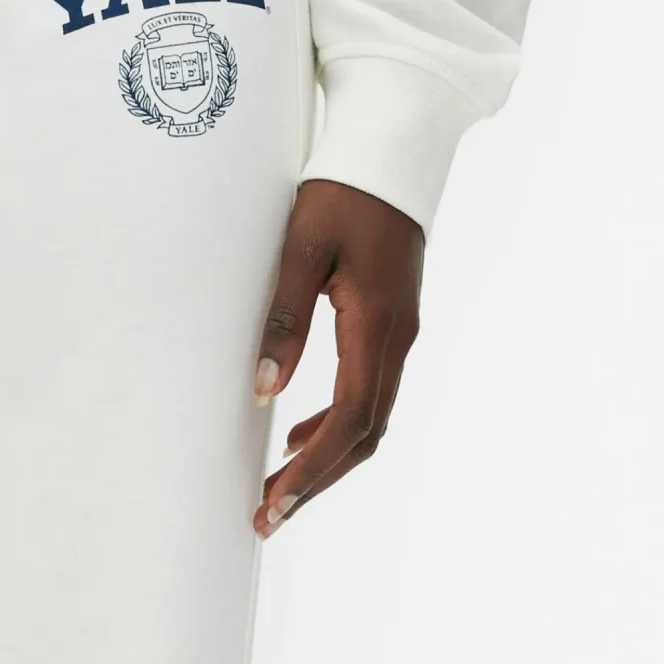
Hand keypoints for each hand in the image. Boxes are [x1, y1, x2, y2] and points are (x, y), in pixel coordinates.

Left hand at [251, 179, 423, 538]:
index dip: (311, 471)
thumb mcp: (303, 247)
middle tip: (267, 516)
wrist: (395, 146)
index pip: (348, 420)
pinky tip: (299, 436)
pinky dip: (335, 425)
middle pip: (363, 435)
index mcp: (377, 325)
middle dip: (316, 482)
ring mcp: (399, 333)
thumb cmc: (345, 188)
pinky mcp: (391, 324)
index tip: (274, 504)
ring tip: (279, 491)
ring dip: (326, 460)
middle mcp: (398, 338)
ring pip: (370, 419)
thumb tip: (264, 389)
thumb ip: (283, 318)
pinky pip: (369, 393)